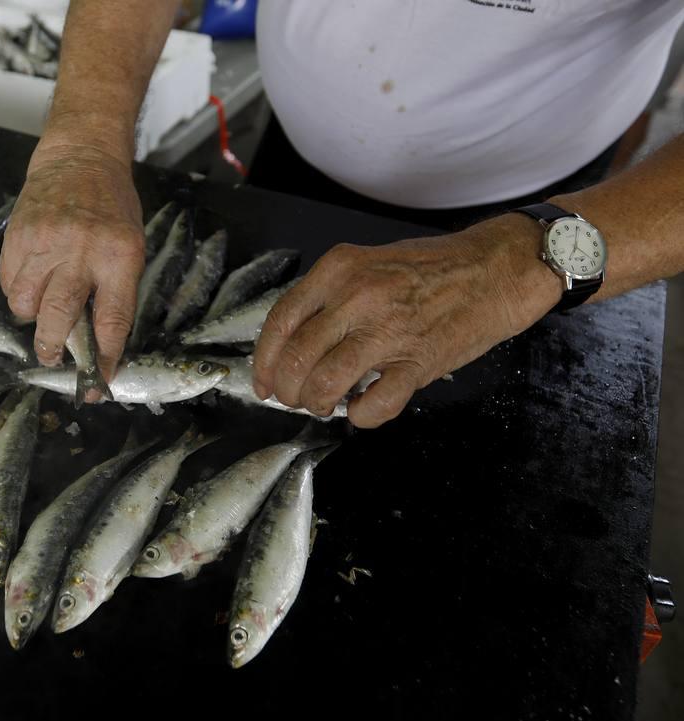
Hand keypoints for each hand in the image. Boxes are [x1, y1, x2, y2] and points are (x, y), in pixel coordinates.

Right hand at [0, 137, 144, 378]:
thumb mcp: (130, 245)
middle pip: (60, 318)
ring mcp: (45, 242)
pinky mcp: (18, 235)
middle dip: (54, 350)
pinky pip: (10, 282)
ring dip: (31, 317)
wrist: (80, 158)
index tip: (100, 382)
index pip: (112, 321)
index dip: (104, 358)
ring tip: (41, 309)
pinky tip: (31, 278)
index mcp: (120, 256)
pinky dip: (18, 291)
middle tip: (53, 360)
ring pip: (25, 304)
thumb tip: (97, 343)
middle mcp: (81, 251)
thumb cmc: (111, 207)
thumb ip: (114, 289)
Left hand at [251, 214, 562, 427]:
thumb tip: (293, 344)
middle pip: (296, 359)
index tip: (263, 383)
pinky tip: (363, 409)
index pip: (280, 323)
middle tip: (296, 398)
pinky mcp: (419, 362)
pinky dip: (361, 416)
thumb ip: (329, 298)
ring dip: (317, 404)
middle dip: (288, 390)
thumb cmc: (431, 268)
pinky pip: (374, 405)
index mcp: (340, 270)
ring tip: (326, 404)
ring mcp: (389, 330)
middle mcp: (358, 297)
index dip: (264, 362)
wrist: (497, 269)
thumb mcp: (368, 264)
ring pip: (325, 384)